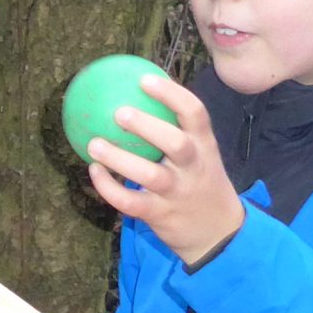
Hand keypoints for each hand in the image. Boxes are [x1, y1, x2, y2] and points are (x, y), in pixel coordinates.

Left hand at [85, 76, 244, 265]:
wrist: (219, 233)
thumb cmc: (200, 181)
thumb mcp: (201, 154)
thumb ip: (178, 128)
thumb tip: (140, 90)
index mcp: (204, 145)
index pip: (195, 113)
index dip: (171, 94)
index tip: (144, 80)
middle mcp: (193, 167)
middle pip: (176, 143)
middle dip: (147, 126)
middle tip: (119, 112)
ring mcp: (177, 192)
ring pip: (149, 175)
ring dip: (119, 159)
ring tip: (94, 144)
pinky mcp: (160, 214)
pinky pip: (130, 201)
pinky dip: (109, 187)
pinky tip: (93, 171)